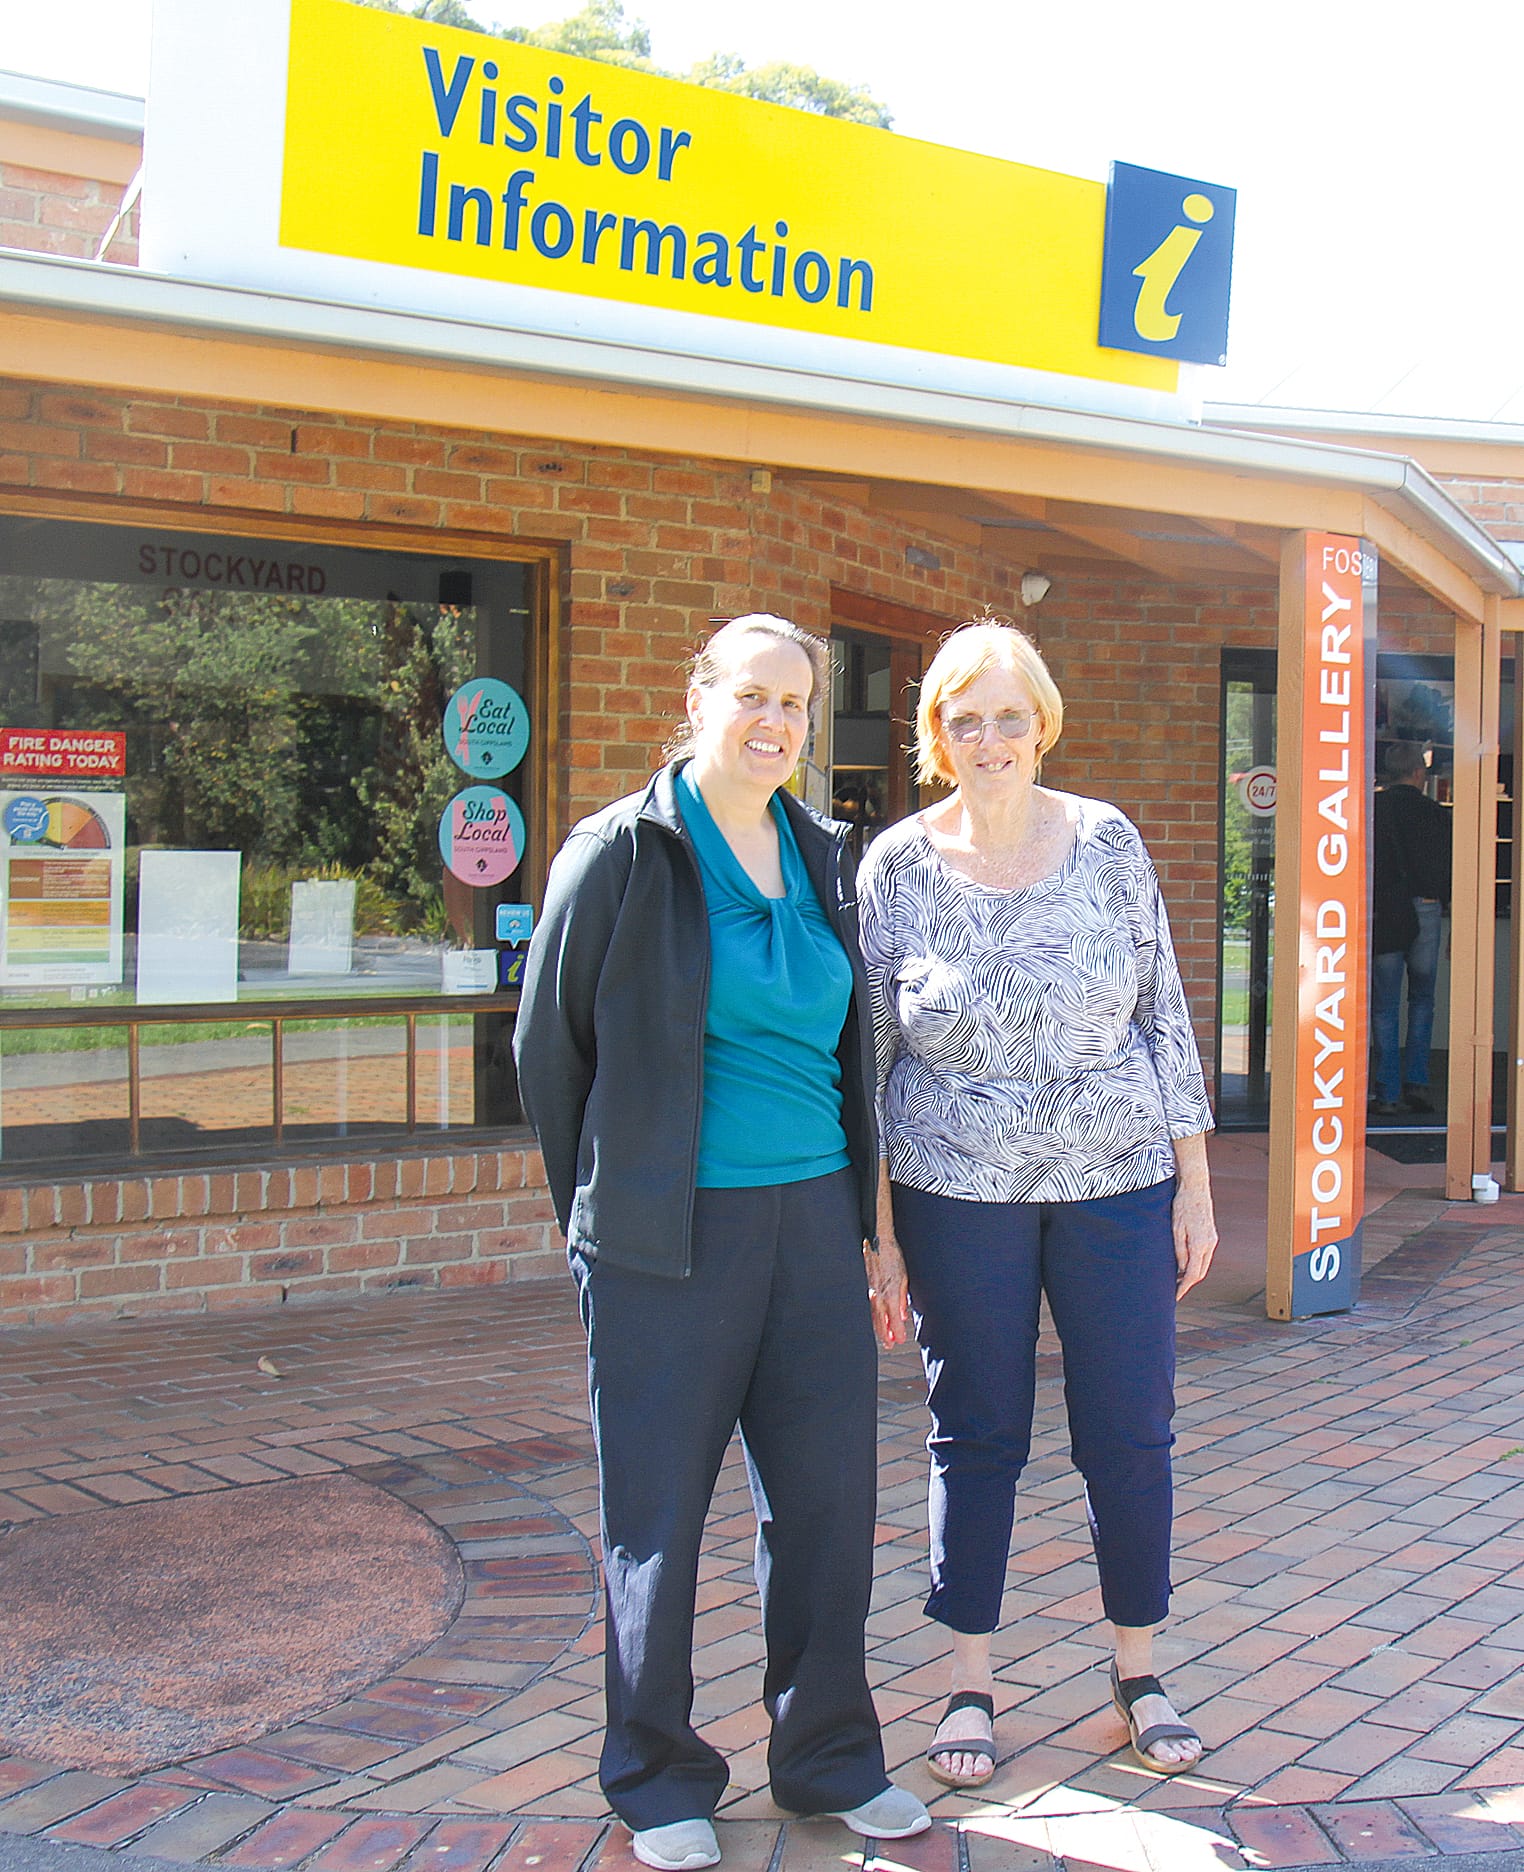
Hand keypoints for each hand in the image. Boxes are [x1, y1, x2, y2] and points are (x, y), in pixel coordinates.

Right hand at [865, 1235, 911, 1347]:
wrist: (878, 1242)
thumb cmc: (893, 1257)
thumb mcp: (904, 1278)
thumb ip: (903, 1298)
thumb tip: (903, 1315)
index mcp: (890, 1295)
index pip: (893, 1321)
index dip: (897, 1333)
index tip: (901, 1340)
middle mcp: (878, 1297)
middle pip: (880, 1323)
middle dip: (886, 1335)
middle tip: (891, 1345)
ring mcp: (870, 1292)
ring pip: (873, 1316)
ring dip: (878, 1328)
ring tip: (884, 1338)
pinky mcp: (865, 1287)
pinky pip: (869, 1306)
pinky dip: (873, 1316)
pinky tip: (875, 1320)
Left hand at [1172, 1180, 1217, 1299]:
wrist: (1195, 1187)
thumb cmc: (1182, 1205)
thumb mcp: (1175, 1228)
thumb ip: (1179, 1251)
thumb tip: (1180, 1270)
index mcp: (1200, 1245)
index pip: (1193, 1274)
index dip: (1184, 1288)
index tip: (1175, 1297)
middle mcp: (1209, 1245)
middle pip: (1200, 1272)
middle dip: (1188, 1284)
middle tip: (1174, 1291)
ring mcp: (1212, 1240)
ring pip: (1203, 1265)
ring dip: (1192, 1274)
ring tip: (1176, 1280)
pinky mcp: (1211, 1235)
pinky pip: (1204, 1256)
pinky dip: (1195, 1264)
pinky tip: (1184, 1264)